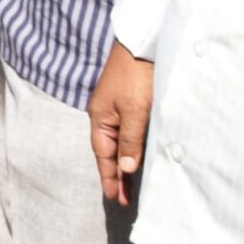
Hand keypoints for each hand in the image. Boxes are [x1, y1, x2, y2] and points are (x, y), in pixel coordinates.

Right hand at [88, 41, 154, 205]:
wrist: (142, 44)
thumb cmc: (135, 76)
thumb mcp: (134, 112)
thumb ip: (131, 141)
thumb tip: (126, 169)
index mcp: (100, 119)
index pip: (104, 156)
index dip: (110, 178)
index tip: (116, 199)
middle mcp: (105, 115)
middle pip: (109, 151)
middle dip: (116, 175)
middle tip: (124, 199)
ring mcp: (116, 108)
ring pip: (119, 142)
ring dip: (124, 163)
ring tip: (131, 184)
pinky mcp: (129, 102)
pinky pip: (128, 132)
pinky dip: (131, 148)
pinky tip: (137, 154)